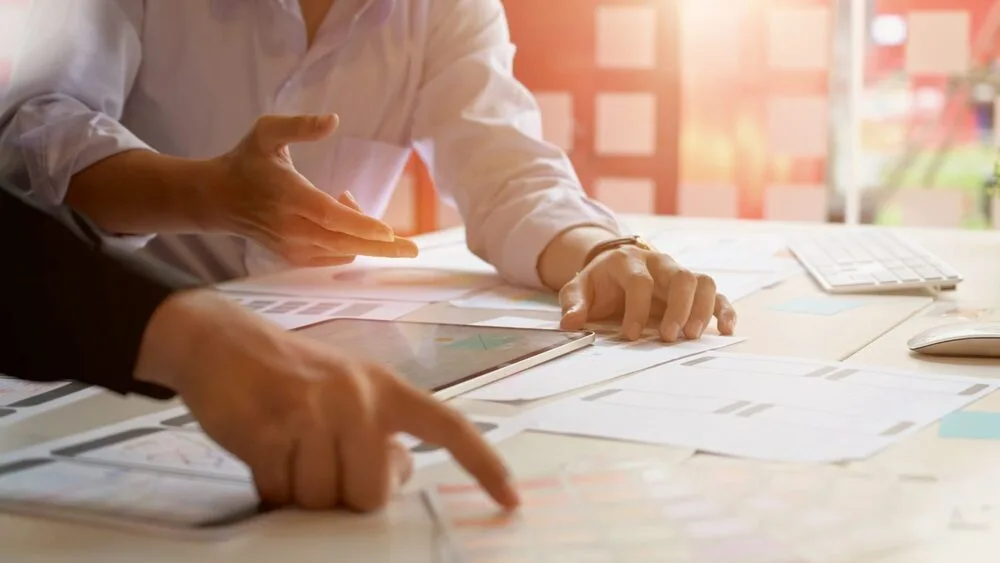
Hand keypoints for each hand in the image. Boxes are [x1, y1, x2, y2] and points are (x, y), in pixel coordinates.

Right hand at [136, 290, 518, 511]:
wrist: (222, 340)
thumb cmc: (291, 374)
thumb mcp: (348, 390)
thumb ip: (379, 430)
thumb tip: (401, 474)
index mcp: (385, 387)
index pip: (447, 428)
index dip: (482, 464)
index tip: (510, 500)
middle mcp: (358, 397)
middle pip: (371, 494)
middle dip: (342, 495)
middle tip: (317, 462)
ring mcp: (314, 412)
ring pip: (323, 499)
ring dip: (301, 490)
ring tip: (287, 449)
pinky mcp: (272, 430)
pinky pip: (281, 492)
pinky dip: (270, 487)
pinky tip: (264, 453)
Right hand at [212, 113, 417, 266]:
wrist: (218, 199)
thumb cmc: (246, 161)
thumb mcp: (266, 132)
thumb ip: (299, 126)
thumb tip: (333, 120)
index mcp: (288, 197)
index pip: (330, 216)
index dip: (360, 224)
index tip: (388, 232)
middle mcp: (292, 228)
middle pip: (344, 242)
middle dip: (381, 246)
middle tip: (414, 249)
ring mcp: (292, 248)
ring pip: (342, 250)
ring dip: (362, 232)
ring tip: (348, 198)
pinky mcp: (295, 258)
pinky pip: (334, 256)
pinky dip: (349, 241)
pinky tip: (342, 214)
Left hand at [559, 245, 736, 341]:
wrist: (614, 267)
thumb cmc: (599, 282)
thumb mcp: (579, 289)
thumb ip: (574, 302)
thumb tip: (570, 322)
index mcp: (629, 262)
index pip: (640, 281)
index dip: (636, 308)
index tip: (629, 334)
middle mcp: (659, 264)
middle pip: (680, 277)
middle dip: (678, 309)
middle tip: (669, 337)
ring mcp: (679, 274)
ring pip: (702, 281)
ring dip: (702, 310)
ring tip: (692, 336)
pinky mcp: (693, 288)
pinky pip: (715, 294)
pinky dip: (724, 310)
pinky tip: (725, 330)